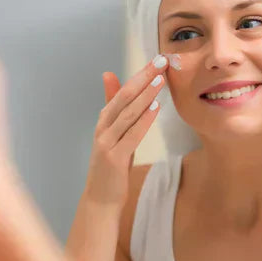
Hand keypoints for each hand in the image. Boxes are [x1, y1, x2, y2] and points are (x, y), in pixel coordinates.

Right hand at [85, 56, 167, 206]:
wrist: (100, 199)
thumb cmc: (111, 167)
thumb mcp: (114, 135)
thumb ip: (115, 108)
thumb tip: (110, 75)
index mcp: (104, 121)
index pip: (122, 91)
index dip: (140, 75)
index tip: (156, 60)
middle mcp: (102, 128)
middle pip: (124, 97)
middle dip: (143, 78)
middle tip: (161, 61)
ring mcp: (106, 143)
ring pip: (128, 113)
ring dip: (145, 95)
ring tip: (160, 80)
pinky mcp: (114, 158)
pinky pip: (131, 134)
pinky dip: (143, 120)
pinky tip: (155, 108)